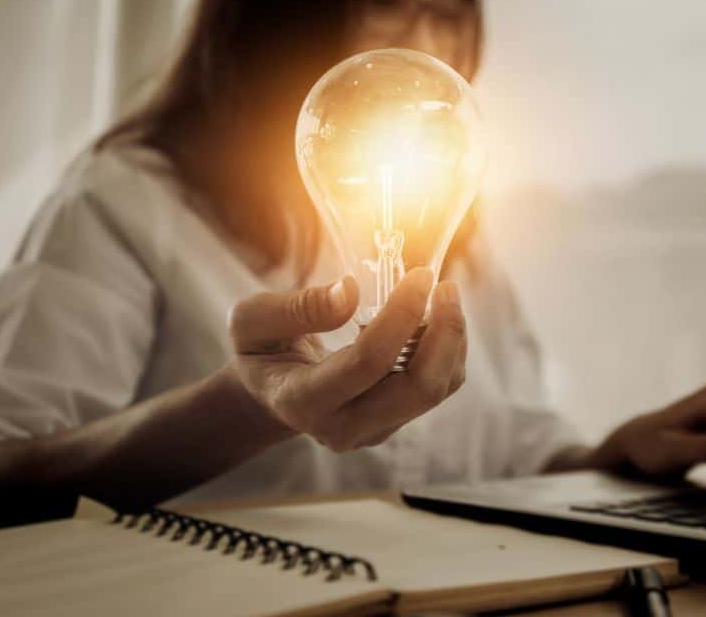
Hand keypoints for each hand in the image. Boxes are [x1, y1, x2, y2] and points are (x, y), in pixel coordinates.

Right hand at [226, 267, 466, 451]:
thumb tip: (349, 291)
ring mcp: (373, 430)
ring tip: (444, 295)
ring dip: (452, 339)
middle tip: (445, 285)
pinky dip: (448, 350)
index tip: (419, 275)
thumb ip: (297, 307)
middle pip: (418, 389)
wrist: (270, 390)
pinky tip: (436, 318)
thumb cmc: (261, 349)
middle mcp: (343, 426)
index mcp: (302, 401)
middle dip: (444, 333)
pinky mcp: (393, 422)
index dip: (401, 315)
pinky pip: (439, 388)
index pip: (367, 362)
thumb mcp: (253, 321)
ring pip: (436, 390)